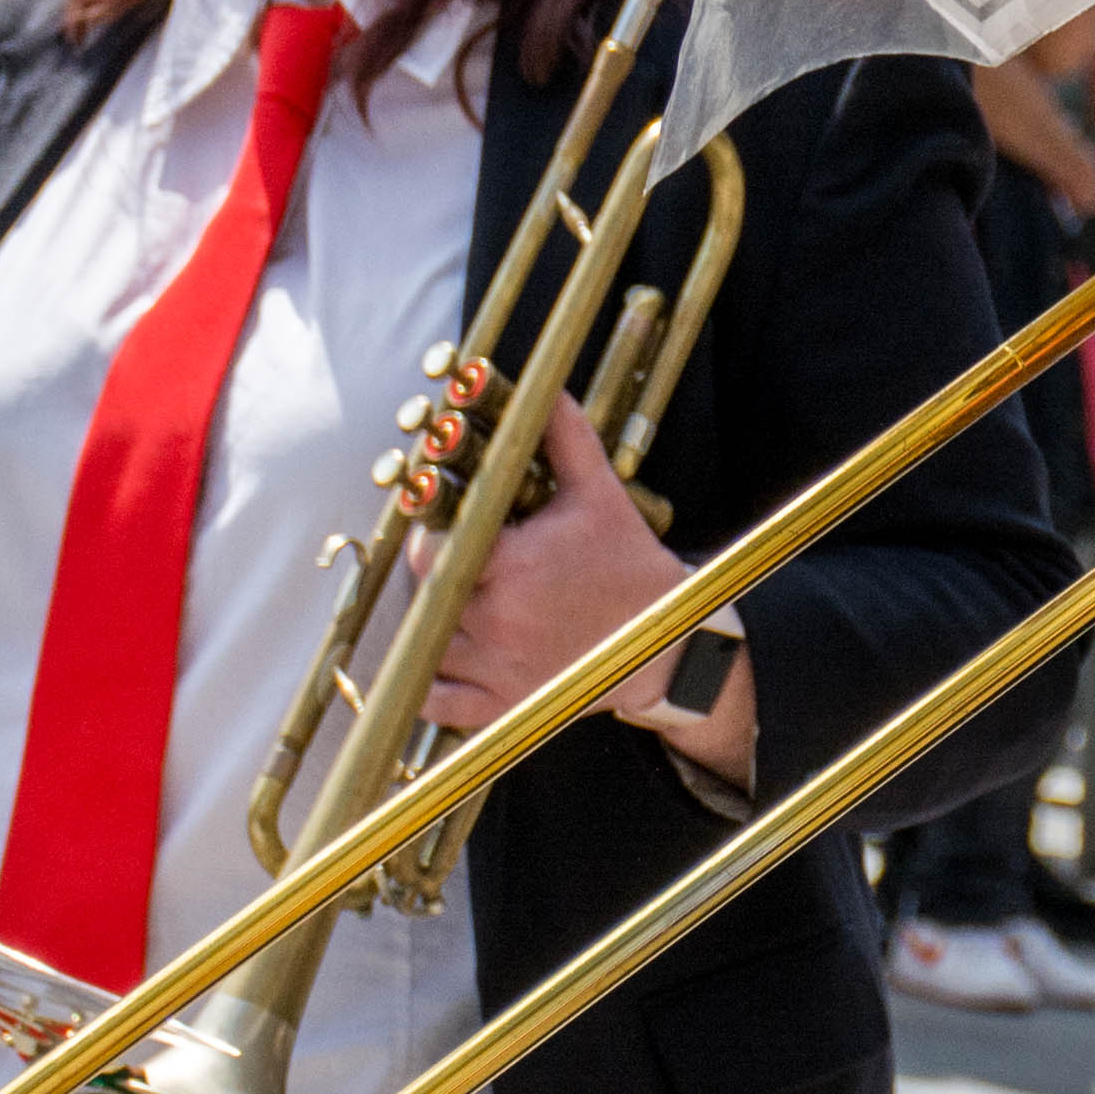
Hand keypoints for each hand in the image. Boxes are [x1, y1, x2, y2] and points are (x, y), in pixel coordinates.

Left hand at [425, 420, 751, 778]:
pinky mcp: (503, 704)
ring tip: (456, 604)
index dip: (429, 541)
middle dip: (436, 577)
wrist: (668, 640)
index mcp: (513, 565)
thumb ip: (565, 438)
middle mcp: (498, 619)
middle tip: (455, 566)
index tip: (443, 534)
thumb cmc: (629, 564)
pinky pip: (437, 702)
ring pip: (426, 643)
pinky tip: (442, 659)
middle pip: (426, 594)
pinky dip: (429, 687)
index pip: (430, 550)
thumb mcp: (600, 494)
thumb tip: (548, 389)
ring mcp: (498, 667)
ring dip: (432, 624)